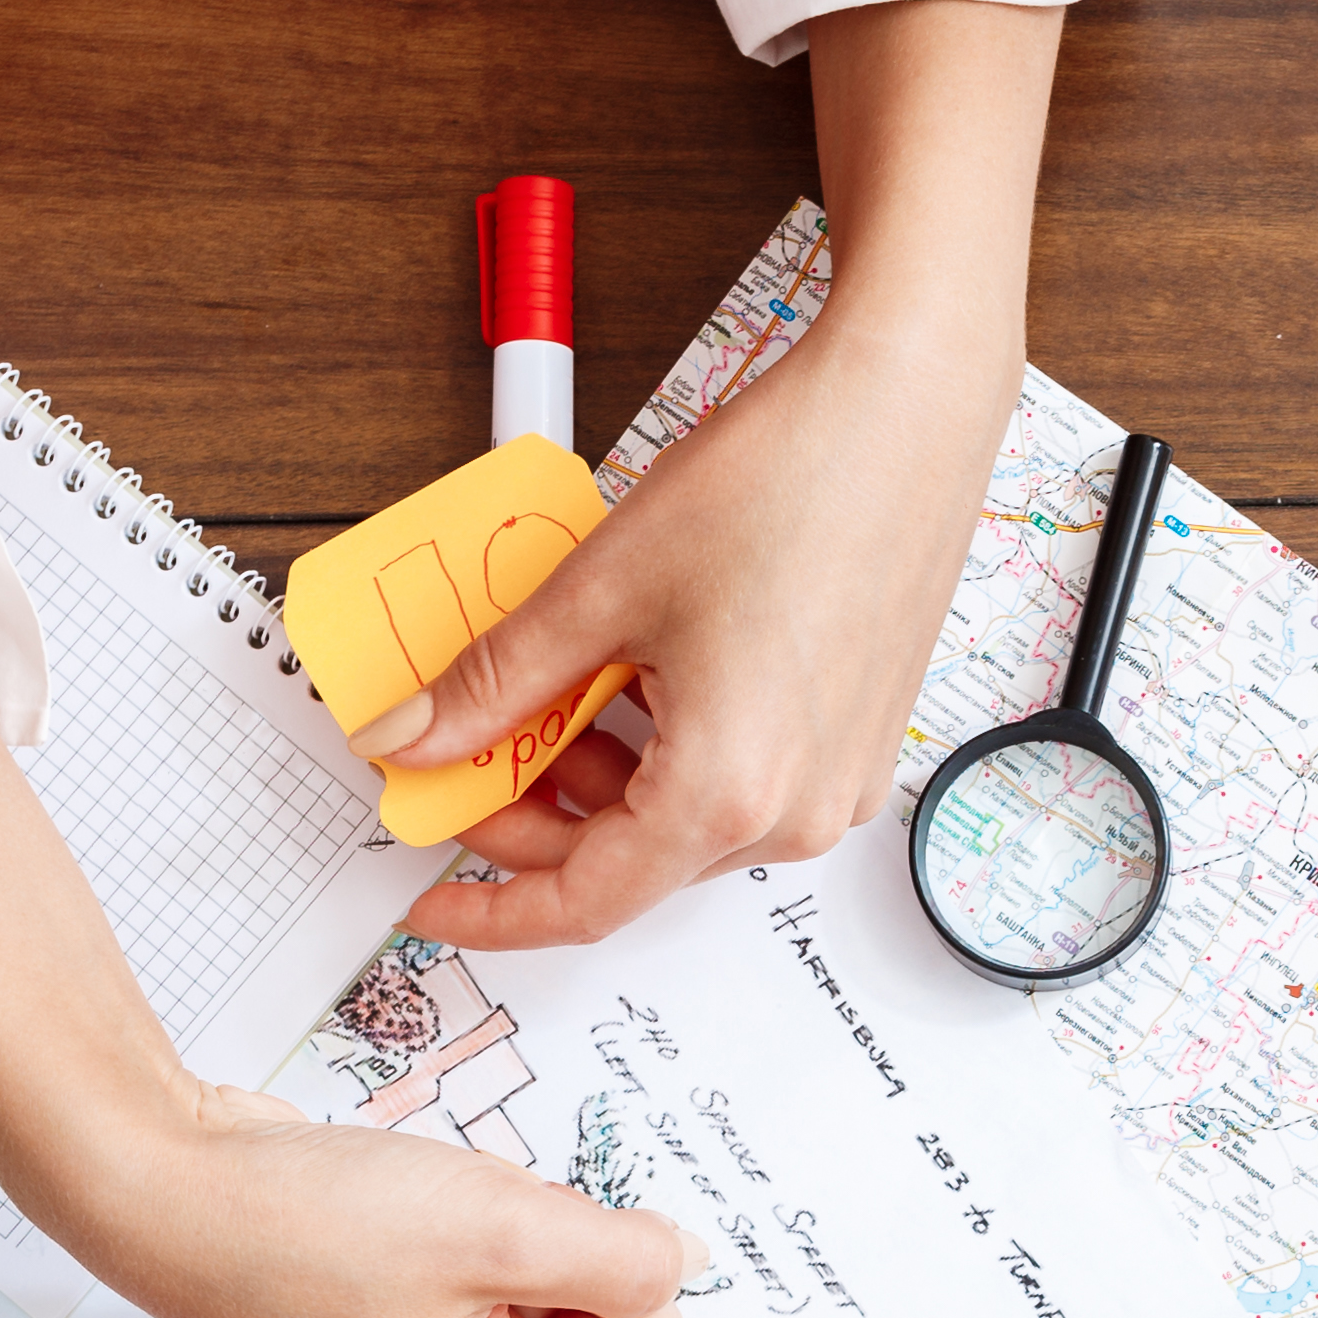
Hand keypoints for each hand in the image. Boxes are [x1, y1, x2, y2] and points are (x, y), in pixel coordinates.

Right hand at [65, 1098, 827, 1317]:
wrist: (169, 1192)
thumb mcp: (498, 1226)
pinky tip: (425, 1219)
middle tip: (473, 1252)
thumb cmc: (304, 1235)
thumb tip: (667, 1269)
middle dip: (584, 1276)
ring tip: (435, 1229)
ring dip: (536, 1241)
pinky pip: (536, 1272)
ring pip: (589, 1298)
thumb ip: (620, 1256)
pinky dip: (505, 1233)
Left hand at [358, 0, 1060, 949]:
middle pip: (631, 864)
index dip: (495, 909)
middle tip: (463, 757)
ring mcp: (835, 787)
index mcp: (726, 791)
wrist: (905, 409)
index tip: (434, 899)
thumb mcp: (601, 588)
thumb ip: (495, 683)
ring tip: (552, 690)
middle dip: (536, 820)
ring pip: (682, 825)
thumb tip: (413, 735)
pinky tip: (632, 679)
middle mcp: (794, 812)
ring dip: (602, 781)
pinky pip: (739, 786)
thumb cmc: (787, 482)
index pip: (584, 901)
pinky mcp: (855, 749)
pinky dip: (667, 755)